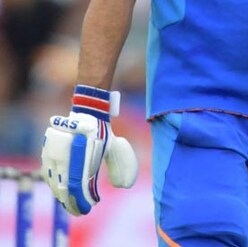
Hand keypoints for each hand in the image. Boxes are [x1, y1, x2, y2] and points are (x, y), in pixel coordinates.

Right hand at [41, 86, 137, 215]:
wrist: (87, 113)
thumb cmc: (103, 133)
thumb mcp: (117, 147)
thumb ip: (121, 166)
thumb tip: (124, 186)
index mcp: (85, 154)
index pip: (80, 184)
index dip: (82, 198)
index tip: (89, 208)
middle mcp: (67, 154)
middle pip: (65, 186)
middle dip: (72, 202)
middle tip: (80, 211)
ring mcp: (54, 152)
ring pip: (55, 182)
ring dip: (62, 196)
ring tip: (71, 205)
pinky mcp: (47, 151)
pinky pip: (48, 173)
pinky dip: (54, 185)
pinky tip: (60, 193)